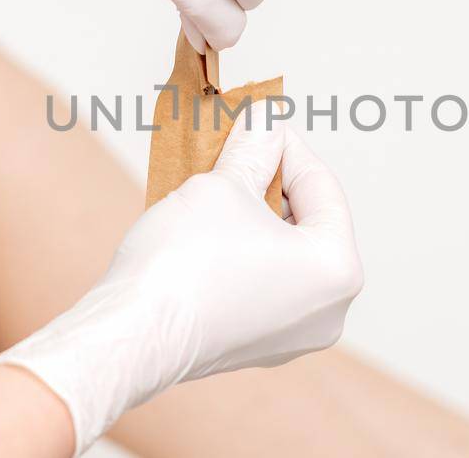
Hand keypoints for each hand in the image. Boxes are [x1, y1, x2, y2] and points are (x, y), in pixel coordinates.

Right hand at [0, 113, 361, 453]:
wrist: (131, 335)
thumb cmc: (183, 263)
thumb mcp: (222, 186)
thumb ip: (253, 150)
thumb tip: (265, 121)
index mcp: (337, 270)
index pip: (321, 187)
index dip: (285, 146)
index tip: (256, 122)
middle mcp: (327, 311)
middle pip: (306, 223)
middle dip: (269, 182)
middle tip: (237, 150)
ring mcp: (292, 336)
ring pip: (283, 255)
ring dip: (254, 216)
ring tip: (219, 184)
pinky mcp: (255, 346)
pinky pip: (261, 284)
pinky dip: (242, 252)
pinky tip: (209, 227)